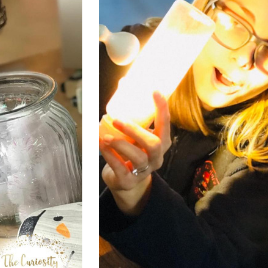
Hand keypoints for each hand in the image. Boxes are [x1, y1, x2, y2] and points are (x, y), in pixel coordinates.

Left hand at [100, 91, 170, 213]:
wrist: (125, 182)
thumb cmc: (131, 154)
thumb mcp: (135, 138)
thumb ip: (132, 120)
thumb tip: (123, 84)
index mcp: (161, 144)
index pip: (165, 125)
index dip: (162, 109)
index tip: (155, 92)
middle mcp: (156, 158)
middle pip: (154, 144)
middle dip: (135, 131)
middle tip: (117, 120)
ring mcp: (144, 171)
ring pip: (137, 157)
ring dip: (120, 143)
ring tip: (105, 136)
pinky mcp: (129, 181)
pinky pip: (120, 168)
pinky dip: (109, 155)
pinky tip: (102, 145)